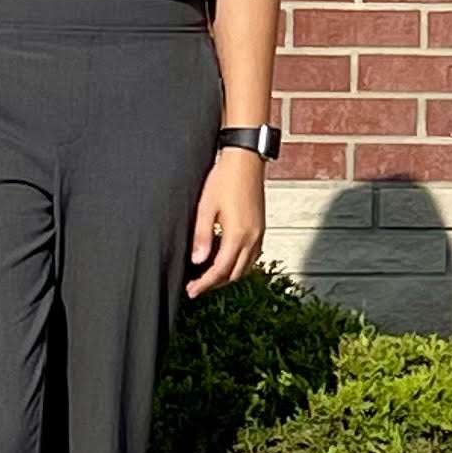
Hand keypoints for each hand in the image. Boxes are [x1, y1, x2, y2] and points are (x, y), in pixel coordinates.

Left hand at [187, 150, 265, 297]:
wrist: (246, 161)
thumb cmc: (224, 179)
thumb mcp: (206, 207)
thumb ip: (202, 236)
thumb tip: (197, 260)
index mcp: (238, 235)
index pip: (220, 270)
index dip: (204, 284)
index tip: (191, 292)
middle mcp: (252, 238)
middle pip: (234, 273)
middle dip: (215, 284)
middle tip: (196, 287)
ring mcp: (259, 233)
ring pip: (245, 267)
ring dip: (227, 276)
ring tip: (208, 277)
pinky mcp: (261, 228)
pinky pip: (252, 256)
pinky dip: (238, 264)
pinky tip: (226, 260)